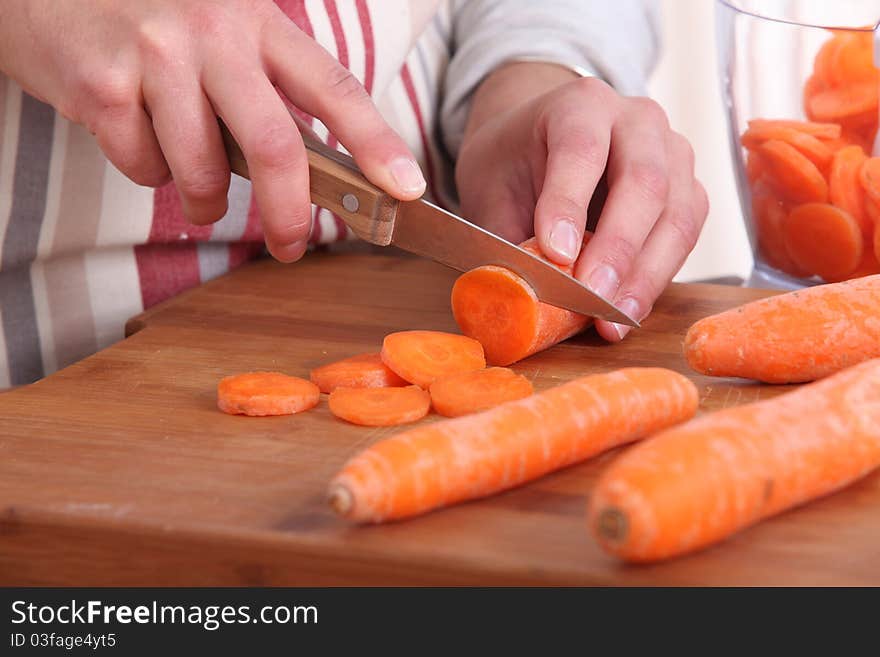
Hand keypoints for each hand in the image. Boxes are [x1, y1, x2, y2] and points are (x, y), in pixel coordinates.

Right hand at [0, 0, 425, 261]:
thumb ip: (267, 92)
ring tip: (193, 178)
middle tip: (292, 244)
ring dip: (203, 199)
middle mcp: (213, 30)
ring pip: (203, 170)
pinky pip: (145, 168)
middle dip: (290, 212)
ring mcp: (156, 55)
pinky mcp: (102, 84)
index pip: (334, 89)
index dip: (377, 143)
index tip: (408, 189)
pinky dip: (148, 173)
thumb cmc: (154, 21)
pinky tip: (136, 134)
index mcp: (259, 21)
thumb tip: (314, 180)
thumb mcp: (224, 34)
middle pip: (275, 145)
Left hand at [456, 63, 707, 340]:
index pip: (581, 150)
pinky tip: (628, 309)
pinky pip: (686, 236)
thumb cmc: (513, 163)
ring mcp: (673, 153)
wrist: (540, 142)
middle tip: (593, 296)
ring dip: (645, 273)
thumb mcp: (491, 189)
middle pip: (644, 181)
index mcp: (579, 104)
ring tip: (613, 319)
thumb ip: (507, 235)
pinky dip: (658, 276)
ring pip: (677, 213)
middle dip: (618, 247)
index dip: (569, 203)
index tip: (556, 254)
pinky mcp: (688, 191)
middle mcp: (637, 120)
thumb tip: (520, 293)